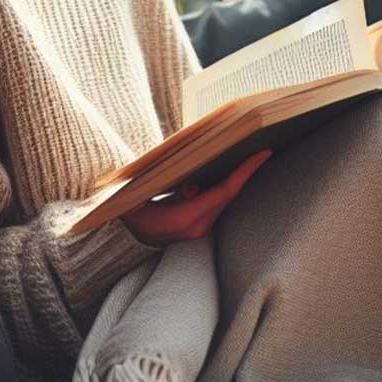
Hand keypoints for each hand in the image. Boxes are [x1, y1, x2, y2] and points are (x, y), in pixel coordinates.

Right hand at [122, 149, 272, 244]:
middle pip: (229, 194)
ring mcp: (198, 230)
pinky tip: (229, 168)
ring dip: (235, 176)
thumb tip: (194, 186)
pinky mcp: (197, 228)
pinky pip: (216, 203)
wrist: (118, 235)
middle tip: (260, 146)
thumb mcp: (142, 192)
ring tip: (249, 153)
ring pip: (224, 198)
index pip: (225, 191)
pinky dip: (223, 185)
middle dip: (245, 170)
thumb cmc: (126, 206)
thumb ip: (169, 184)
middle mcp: (196, 228)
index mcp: (184, 218)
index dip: (245, 171)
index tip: (263, 153)